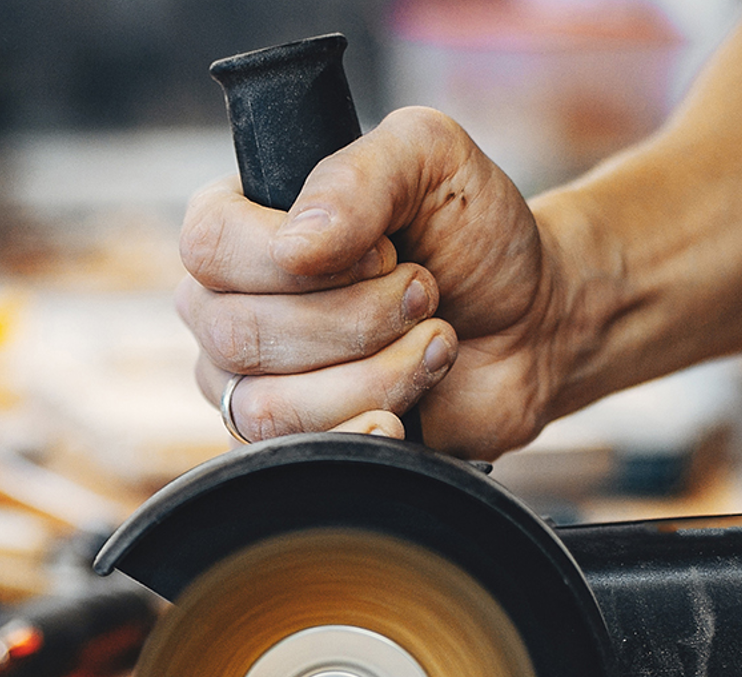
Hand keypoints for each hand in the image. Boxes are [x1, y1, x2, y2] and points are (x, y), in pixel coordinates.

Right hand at [176, 107, 572, 459]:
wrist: (532, 324)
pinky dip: (368, 427)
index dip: (294, 256)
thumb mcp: (429, 160)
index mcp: (242, 221)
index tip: (381, 249)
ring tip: (434, 339)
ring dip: (375, 372)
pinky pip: (298, 452)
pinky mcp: (297, 439)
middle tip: (425, 291)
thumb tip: (296, 247)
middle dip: (357, 317)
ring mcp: (254, 379)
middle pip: (238, 332)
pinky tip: (409, 410)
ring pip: (266, 404)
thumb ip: (358, 176)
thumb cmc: (473, 235)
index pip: (209, 244)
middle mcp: (229, 302)